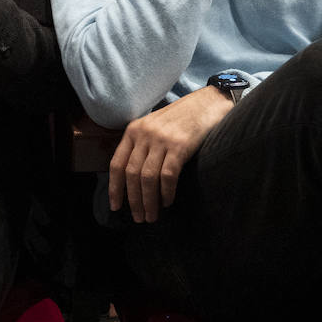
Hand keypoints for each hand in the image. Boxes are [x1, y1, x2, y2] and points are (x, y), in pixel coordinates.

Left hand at [108, 87, 231, 221]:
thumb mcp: (153, 127)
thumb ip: (141, 146)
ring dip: (148, 201)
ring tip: (151, 217)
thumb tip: (133, 180)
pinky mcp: (179, 146)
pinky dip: (166, 192)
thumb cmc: (181, 119)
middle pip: (131, 174)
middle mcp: (144, 134)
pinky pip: (167, 175)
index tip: (115, 206)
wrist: (207, 103)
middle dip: (133, 200)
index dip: (115, 188)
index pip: (117, 164)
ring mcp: (161, 140)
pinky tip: (167, 202)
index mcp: (133, 130)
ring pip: (147, 178)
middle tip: (138, 218)